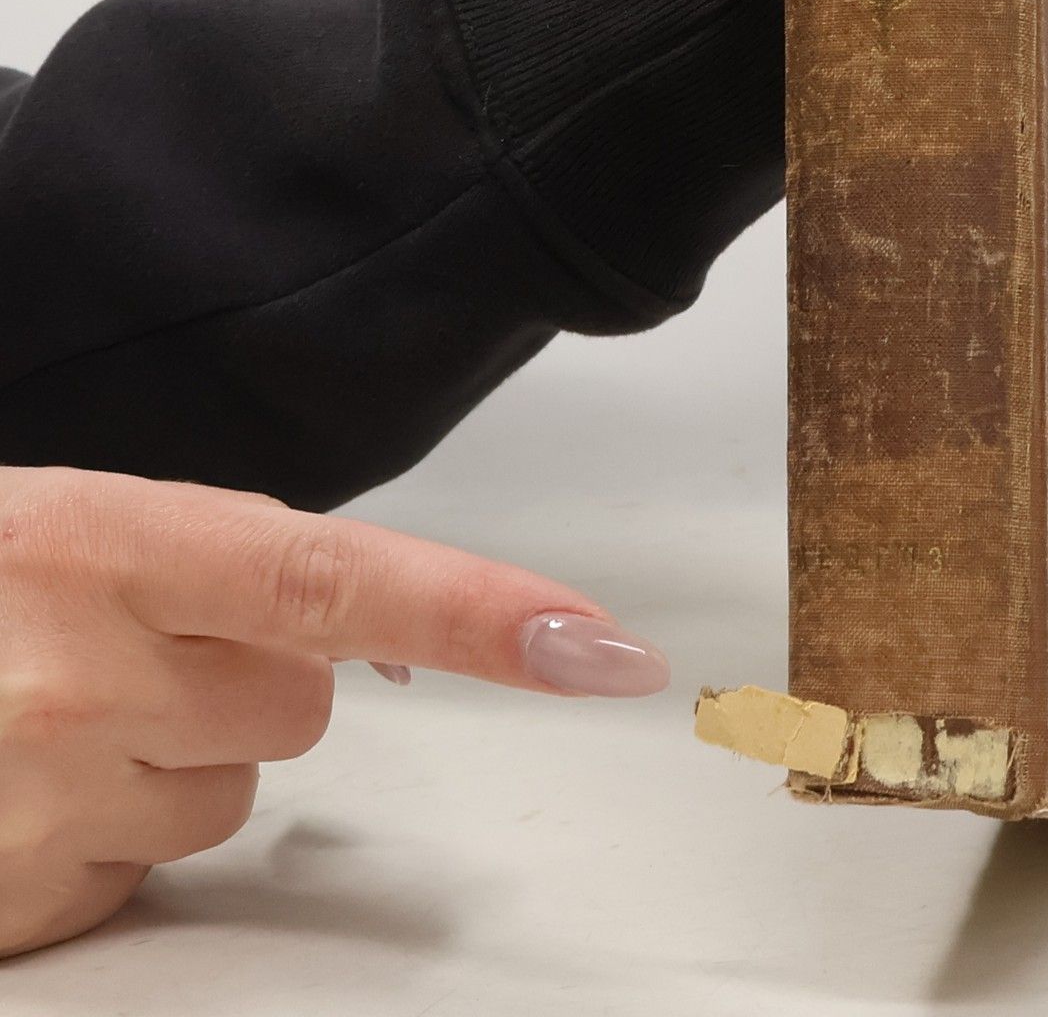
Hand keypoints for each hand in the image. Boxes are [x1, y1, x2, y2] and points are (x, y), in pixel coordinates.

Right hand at [0, 466, 666, 958]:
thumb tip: (355, 622)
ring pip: (229, 792)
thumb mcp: (57, 531)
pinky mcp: (15, 903)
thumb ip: (209, 566)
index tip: (600, 647)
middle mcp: (78, 673)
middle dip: (236, 679)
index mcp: (104, 540)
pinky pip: (143, 871)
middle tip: (105, 649)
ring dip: (163, 759)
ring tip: (34, 716)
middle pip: (299, 702)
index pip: (343, 577)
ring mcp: (39, 796)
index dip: (483, 612)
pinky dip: (97, 839)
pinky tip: (8, 791)